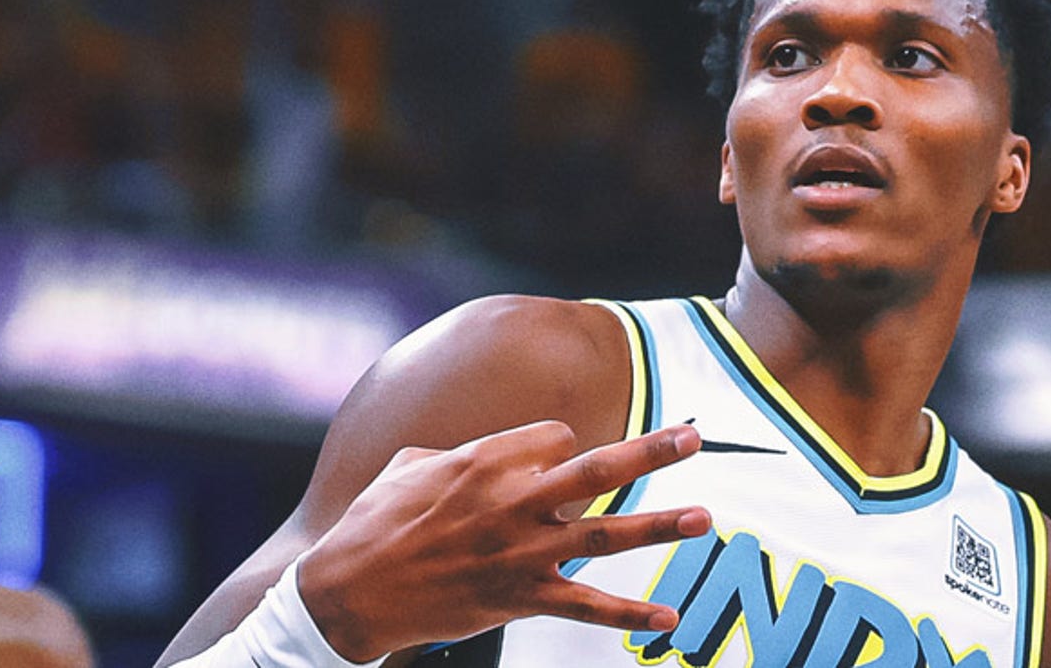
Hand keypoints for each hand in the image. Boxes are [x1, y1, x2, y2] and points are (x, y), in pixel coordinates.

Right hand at [296, 421, 709, 661]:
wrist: (348, 592)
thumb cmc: (373, 523)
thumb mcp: (408, 465)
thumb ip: (457, 453)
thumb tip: (483, 454)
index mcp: (483, 460)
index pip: (556, 437)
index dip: (561, 448)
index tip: (552, 461)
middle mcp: (510, 501)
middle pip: (595, 469)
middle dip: (649, 451)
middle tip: (693, 436)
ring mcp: (519, 552)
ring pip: (603, 535)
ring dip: (657, 525)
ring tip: (702, 516)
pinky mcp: (519, 598)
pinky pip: (585, 607)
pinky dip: (628, 613)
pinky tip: (667, 616)